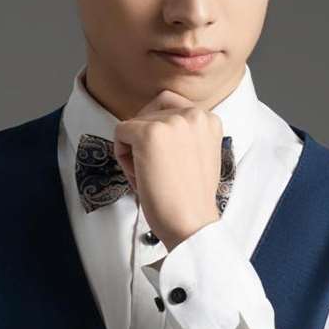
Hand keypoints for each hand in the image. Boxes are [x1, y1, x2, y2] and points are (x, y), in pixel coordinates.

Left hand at [113, 90, 223, 251]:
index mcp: (208, 118)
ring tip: (150, 175)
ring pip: (133, 124)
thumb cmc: (191, 198)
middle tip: (156, 171)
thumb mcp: (200, 154)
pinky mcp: (149, 134)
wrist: (191, 223)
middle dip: (144, 142)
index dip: (157, 130)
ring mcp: (171, 122)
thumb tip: (153, 122)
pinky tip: (139, 176)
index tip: (164, 157)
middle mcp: (193, 114)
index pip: (167, 104)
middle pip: (148, 113)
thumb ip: (185, 134)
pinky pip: (120, 132)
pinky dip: (121, 155)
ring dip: (134, 150)